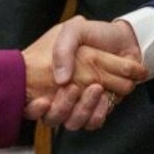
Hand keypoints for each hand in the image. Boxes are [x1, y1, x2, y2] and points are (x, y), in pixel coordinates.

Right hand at [22, 19, 145, 129]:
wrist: (124, 39)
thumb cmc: (95, 34)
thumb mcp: (74, 30)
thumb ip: (63, 49)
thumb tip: (60, 80)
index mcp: (48, 76)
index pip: (30, 102)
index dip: (32, 108)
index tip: (43, 101)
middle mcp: (60, 94)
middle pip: (52, 117)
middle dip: (62, 107)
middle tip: (73, 88)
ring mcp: (79, 103)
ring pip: (73, 122)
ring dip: (83, 109)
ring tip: (96, 88)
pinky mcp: (97, 109)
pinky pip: (93, 123)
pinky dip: (98, 113)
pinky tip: (105, 97)